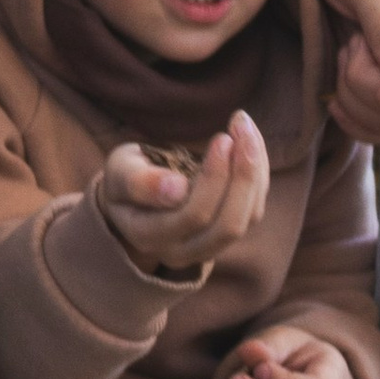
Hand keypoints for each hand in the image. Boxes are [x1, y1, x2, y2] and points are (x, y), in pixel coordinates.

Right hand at [93, 117, 267, 276]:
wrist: (135, 196)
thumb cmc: (126, 178)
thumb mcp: (119, 172)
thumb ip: (138, 182)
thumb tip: (177, 189)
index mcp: (149, 236)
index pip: (192, 216)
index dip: (214, 180)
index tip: (222, 138)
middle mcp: (181, 250)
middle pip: (227, 226)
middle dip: (243, 176)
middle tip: (241, 129)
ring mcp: (207, 246)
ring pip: (247, 219)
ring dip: (255, 171)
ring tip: (245, 128)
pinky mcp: (227, 232)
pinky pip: (254, 209)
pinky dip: (259, 173)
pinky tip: (250, 141)